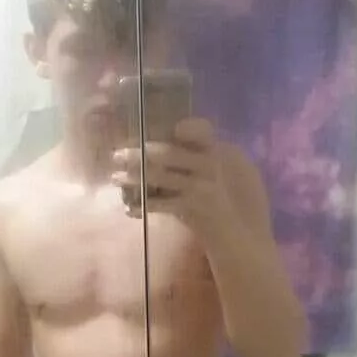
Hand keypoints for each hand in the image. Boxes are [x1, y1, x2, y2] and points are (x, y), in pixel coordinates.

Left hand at [111, 118, 232, 231]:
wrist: (241, 230)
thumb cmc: (233, 195)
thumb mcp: (230, 165)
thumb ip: (204, 150)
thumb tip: (172, 135)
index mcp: (217, 149)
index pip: (201, 130)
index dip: (184, 127)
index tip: (165, 127)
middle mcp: (208, 165)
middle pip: (168, 153)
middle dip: (139, 153)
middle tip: (117, 155)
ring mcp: (199, 187)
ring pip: (159, 176)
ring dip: (133, 177)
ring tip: (116, 177)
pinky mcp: (192, 209)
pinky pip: (161, 205)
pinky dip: (143, 206)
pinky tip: (130, 209)